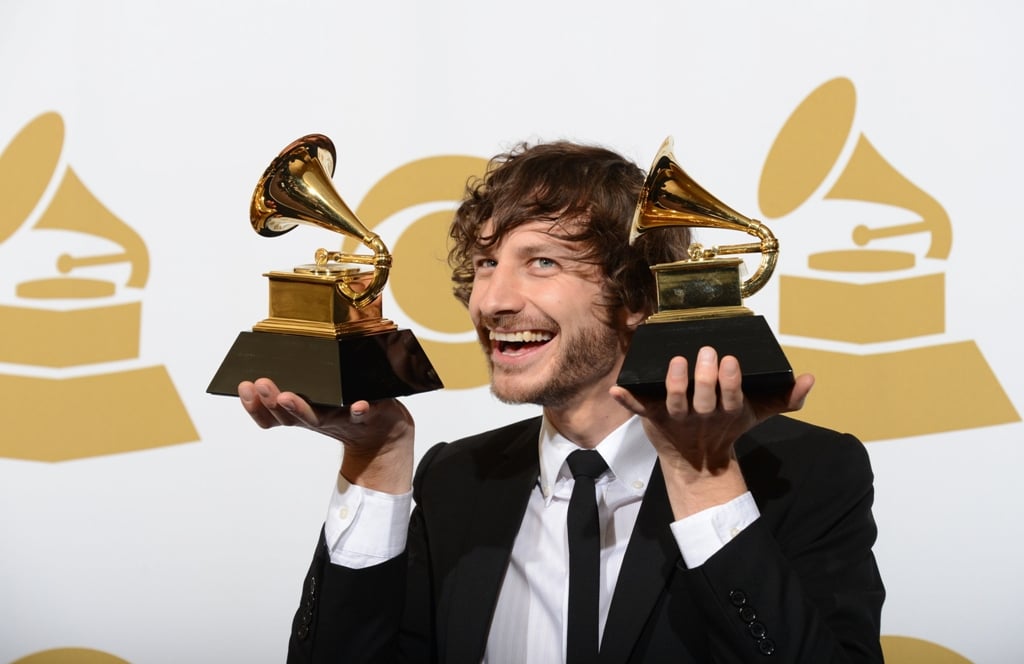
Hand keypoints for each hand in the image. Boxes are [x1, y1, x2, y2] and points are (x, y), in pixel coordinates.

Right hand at [238, 378, 414, 492]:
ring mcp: (341, 420)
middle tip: (260, 385)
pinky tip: (358, 404)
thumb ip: (305, 381)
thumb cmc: (348, 409)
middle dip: (270, 401)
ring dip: (301, 409)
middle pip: (289, 416)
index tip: (243, 386)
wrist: (384, 433)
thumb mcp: (322, 397)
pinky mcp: (367, 416)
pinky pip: (362, 415)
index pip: (271, 415)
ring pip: (319, 418)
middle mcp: (318, 419)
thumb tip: (281, 349)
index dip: (254, 405)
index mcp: (304, 412)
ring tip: (286, 397)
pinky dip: (359, 410)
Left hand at [609, 347, 813, 516]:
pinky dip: (627, 400)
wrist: (697, 463)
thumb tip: (809, 379)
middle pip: (703, 398)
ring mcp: (676, 417)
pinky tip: (617, 388)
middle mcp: (701, 415)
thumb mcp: (757, 414)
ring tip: (676, 361)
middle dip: (705, 377)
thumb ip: (784, 398)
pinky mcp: (653, 418)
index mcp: (728, 411)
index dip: (730, 381)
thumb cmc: (727, 426)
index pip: (731, 396)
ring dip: (674, 383)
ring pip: (673, 402)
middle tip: (705, 352)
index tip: (730, 360)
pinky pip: (638, 409)